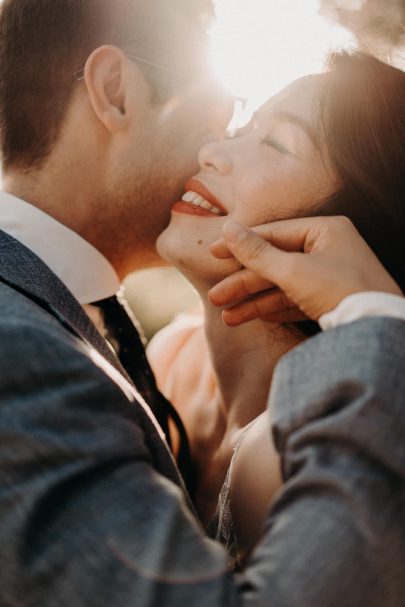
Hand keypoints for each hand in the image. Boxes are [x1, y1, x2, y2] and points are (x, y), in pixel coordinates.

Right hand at [208, 216, 402, 323]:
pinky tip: (251, 317)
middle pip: (275, 263)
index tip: (212, 253)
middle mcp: (328, 250)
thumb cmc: (339, 291)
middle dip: (243, 283)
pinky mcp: (331, 301)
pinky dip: (274, 309)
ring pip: (282, 286)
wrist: (376, 330)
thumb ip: (257, 252)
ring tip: (228, 317)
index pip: (273, 234)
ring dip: (254, 302)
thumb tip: (228, 228)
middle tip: (215, 297)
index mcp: (324, 231)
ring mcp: (330, 277)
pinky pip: (295, 301)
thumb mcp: (292, 270)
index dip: (240, 244)